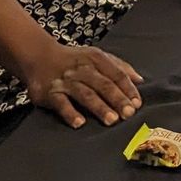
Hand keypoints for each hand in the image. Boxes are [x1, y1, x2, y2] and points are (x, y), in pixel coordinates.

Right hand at [25, 42, 142, 128]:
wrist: (40, 56)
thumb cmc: (75, 60)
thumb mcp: (98, 56)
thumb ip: (119, 67)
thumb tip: (140, 80)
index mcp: (96, 58)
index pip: (116, 74)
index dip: (128, 88)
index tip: (137, 103)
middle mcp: (83, 69)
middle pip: (103, 84)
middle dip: (117, 99)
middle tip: (129, 113)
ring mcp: (66, 81)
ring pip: (85, 94)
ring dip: (99, 107)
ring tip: (111, 120)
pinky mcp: (51, 93)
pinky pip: (61, 103)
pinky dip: (70, 113)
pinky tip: (79, 123)